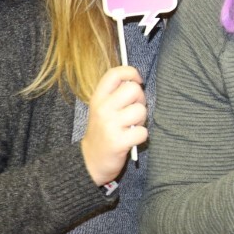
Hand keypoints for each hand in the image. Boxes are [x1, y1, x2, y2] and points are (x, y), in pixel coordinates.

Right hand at [81, 65, 146, 185]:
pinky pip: (143, 132)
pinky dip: (141, 137)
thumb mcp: (102, 109)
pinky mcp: (118, 142)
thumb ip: (116, 94)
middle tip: (133, 111)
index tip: (137, 81)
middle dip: (140, 99)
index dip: (131, 72)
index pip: (114, 74)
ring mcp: (110, 125)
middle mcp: (102, 109)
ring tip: (131, 127)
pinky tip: (131, 140)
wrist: (90, 161)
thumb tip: (136, 81)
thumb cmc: (102, 132)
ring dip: (141, 120)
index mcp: (98, 98)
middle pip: (133, 89)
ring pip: (140, 110)